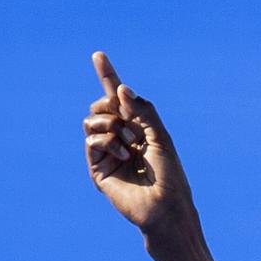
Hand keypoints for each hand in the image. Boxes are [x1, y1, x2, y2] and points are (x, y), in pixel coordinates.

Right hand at [83, 51, 195, 241]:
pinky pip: (91, 140)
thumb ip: (142, 110)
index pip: (118, 98)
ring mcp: (107, 151)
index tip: (98, 55)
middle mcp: (119, 136)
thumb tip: (120, 88)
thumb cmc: (169, 174)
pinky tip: (123, 155)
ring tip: (130, 144)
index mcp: (137, 126)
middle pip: (101, 105)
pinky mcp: (97, 167)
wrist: (163, 205)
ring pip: (91, 121)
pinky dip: (107, 142)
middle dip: (112, 108)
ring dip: (111, 126)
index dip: (108, 75)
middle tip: (132, 128)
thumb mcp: (160, 135)